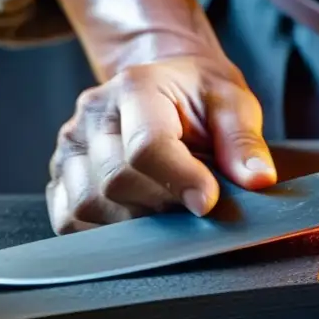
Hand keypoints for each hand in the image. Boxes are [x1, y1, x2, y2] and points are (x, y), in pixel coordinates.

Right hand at [47, 50, 276, 234]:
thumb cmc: (200, 97)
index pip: (146, 145)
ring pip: (88, 206)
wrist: (168, 87)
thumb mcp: (233, 103)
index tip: (208, 201)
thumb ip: (243, 141)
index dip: (180, 179)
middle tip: (193, 200)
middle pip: (116, 181)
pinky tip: (136, 217)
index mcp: (136, 87)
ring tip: (166, 204)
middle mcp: (93, 114)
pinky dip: (104, 232)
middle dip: (163, 203)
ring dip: (134, 221)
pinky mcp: (60, 175)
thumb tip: (258, 180)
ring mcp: (70, 146)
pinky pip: (68, 220)